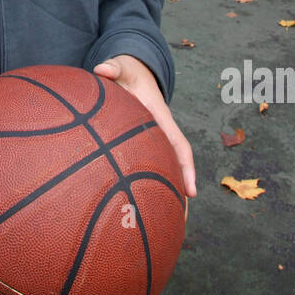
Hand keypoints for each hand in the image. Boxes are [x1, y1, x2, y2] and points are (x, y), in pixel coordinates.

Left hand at [93, 55, 195, 220]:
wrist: (129, 72)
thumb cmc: (126, 72)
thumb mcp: (122, 67)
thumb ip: (114, 67)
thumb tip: (102, 69)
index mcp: (161, 119)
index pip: (179, 146)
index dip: (187, 169)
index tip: (191, 192)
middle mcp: (160, 134)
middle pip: (174, 168)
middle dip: (179, 193)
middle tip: (179, 222)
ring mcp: (152, 142)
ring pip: (162, 172)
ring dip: (165, 196)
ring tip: (162, 227)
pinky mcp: (140, 147)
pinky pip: (146, 169)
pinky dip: (146, 188)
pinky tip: (136, 209)